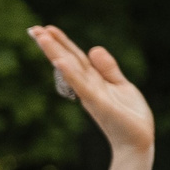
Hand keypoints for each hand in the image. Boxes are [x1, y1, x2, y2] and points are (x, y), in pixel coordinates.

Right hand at [28, 26, 154, 155]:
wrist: (137, 140)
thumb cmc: (129, 115)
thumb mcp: (121, 85)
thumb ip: (108, 68)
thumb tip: (93, 48)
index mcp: (93, 81)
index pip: (75, 58)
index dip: (62, 43)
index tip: (45, 28)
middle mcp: (88, 86)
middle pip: (68, 61)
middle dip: (51, 45)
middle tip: (33, 29)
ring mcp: (91, 94)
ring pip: (72, 70)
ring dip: (56, 53)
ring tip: (41, 37)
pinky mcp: (99, 103)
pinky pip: (83, 85)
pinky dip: (71, 73)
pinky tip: (60, 61)